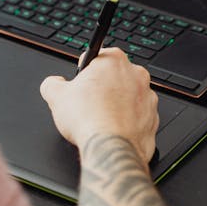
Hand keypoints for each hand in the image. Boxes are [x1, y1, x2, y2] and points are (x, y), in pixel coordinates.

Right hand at [40, 48, 157, 164]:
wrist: (110, 149)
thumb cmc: (89, 119)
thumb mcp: (55, 96)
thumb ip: (52, 83)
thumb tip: (53, 84)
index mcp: (114, 60)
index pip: (97, 56)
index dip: (85, 71)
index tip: (81, 82)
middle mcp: (136, 74)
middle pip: (114, 76)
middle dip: (103, 87)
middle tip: (88, 103)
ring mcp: (148, 98)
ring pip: (129, 96)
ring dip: (117, 104)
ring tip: (100, 118)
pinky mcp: (154, 120)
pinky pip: (138, 117)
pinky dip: (127, 122)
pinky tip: (113, 129)